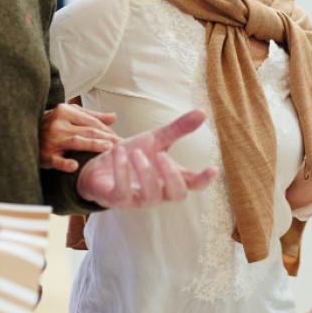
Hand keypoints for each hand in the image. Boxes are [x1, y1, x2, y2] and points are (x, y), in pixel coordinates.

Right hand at [41, 103, 120, 171]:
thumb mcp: (70, 115)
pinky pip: (56, 160)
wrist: (24, 133)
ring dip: (93, 145)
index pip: (92, 122)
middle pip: (87, 131)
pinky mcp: (45, 154)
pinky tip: (74, 166)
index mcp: (65, 111)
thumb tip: (114, 117)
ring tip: (108, 149)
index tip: (121, 139)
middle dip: (107, 138)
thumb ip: (92, 116)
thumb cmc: (52, 124)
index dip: (108, 130)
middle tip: (122, 145)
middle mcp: (58, 123)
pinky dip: (64, 163)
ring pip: (76, 141)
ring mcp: (51, 139)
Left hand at [76, 110, 217, 208]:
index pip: (193, 184)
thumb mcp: (155, 140)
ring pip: (151, 196)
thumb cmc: (132, 156)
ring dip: (145, 173)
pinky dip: (121, 171)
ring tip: (135, 152)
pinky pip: (122, 192)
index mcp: (169, 178)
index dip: (204, 179)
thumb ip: (178, 130)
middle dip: (172, 176)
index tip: (213, 168)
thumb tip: (203, 112)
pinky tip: (119, 152)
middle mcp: (158, 192)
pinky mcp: (117, 200)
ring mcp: (138, 199)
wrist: (98, 167)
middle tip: (162, 156)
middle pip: (177, 195)